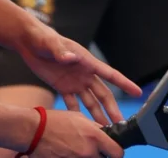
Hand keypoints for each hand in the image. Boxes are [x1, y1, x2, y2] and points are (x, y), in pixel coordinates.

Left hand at [16, 22, 141, 126]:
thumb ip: (61, 51)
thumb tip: (71, 58)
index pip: (110, 74)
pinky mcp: (63, 87)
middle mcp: (84, 74)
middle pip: (102, 94)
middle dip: (112, 109)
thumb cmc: (43, 37)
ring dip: (97, 115)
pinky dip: (78, 113)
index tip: (137, 92)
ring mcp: (75, 82)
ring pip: (90, 101)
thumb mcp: (51, 43)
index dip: (124, 83)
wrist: (30, 41)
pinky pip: (73, 103)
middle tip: (120, 124)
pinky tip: (83, 126)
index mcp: (86, 62)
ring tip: (104, 130)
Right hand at [31, 109, 124, 157]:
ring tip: (76, 148)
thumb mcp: (79, 117)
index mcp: (94, 136)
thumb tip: (105, 133)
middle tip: (92, 149)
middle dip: (100, 155)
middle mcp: (89, 151)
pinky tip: (68, 152)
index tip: (113, 151)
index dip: (117, 152)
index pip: (117, 152)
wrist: (34, 131)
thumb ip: (94, 127)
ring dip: (88, 156)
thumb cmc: (54, 121)